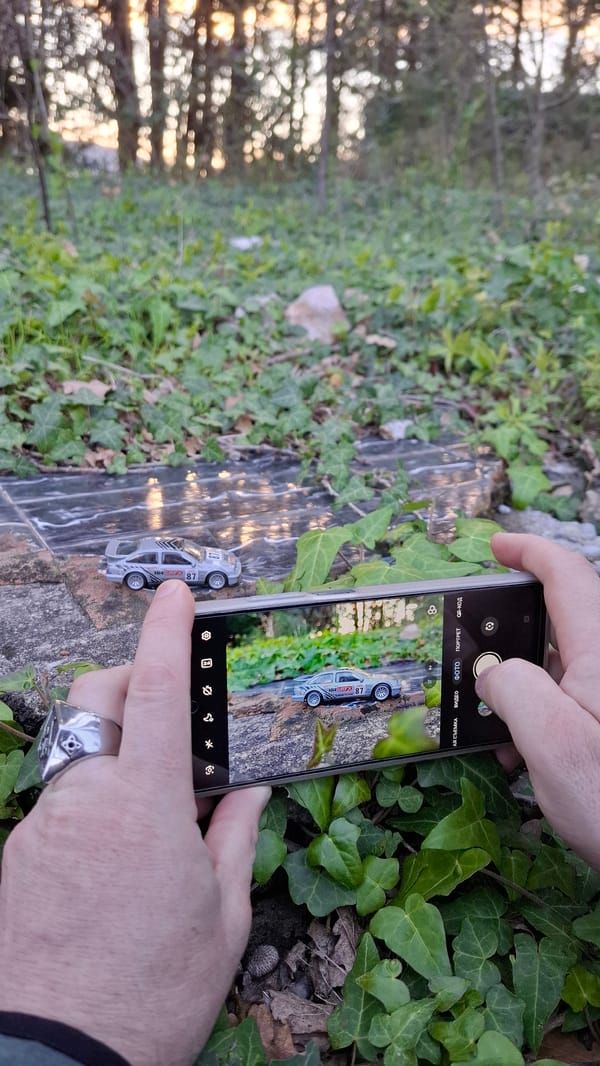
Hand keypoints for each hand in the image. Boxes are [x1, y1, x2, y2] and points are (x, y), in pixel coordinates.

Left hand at [0, 580, 269, 1065]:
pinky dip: (91, 808)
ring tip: (152, 825)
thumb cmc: (151, 992)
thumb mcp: (223, 915)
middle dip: (134, 685)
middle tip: (172, 717)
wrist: (54, 1057)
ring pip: (80, 756)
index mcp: (145, 804)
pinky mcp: (17, 855)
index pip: (156, 690)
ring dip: (117, 762)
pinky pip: (60, 805)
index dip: (166, 631)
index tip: (175, 593)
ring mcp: (42, 826)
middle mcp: (85, 799)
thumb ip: (234, 835)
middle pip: (100, 702)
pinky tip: (113, 865)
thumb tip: (244, 788)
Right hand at [476, 533, 599, 868]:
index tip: (498, 546)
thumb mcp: (551, 743)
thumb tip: (491, 670)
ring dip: (526, 687)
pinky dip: (546, 713)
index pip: (568, 575)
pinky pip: (578, 699)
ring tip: (498, 729)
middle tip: (480, 664)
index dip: (530, 551)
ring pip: (567, 666)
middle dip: (516, 636)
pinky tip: (527, 754)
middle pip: (565, 620)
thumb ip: (511, 689)